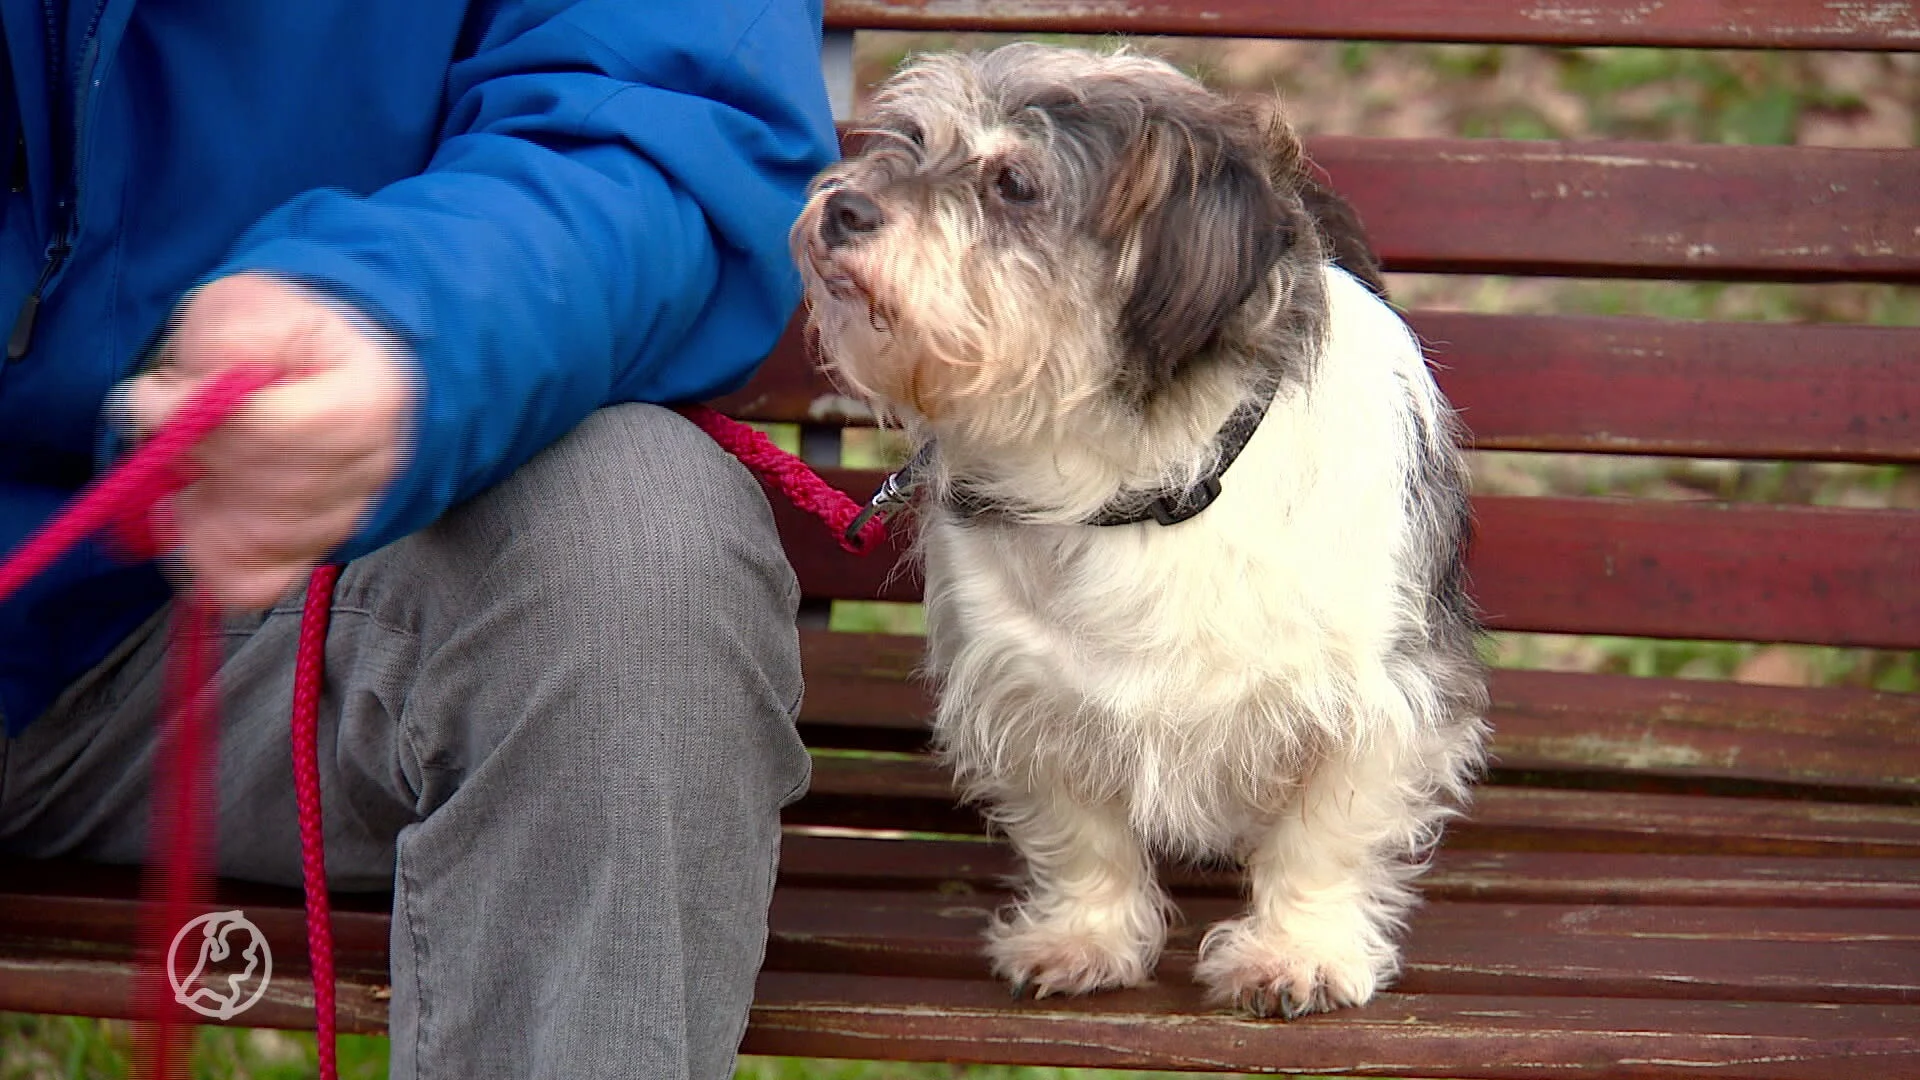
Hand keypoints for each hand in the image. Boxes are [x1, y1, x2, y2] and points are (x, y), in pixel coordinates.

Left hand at [121, 274, 415, 610]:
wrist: (324, 367)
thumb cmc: (286, 335)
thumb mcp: (251, 304)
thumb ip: (226, 339)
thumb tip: (191, 393)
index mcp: (372, 398)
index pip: (286, 430)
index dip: (207, 418)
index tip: (158, 392)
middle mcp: (374, 469)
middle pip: (269, 490)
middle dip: (200, 455)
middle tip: (172, 418)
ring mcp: (345, 518)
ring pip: (259, 537)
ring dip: (201, 498)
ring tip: (191, 454)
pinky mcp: (309, 555)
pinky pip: (252, 582)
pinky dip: (207, 553)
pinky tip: (197, 506)